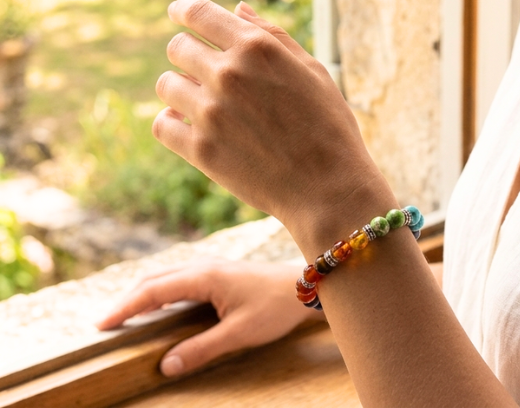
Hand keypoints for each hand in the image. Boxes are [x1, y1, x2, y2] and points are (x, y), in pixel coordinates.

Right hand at [95, 260, 315, 376]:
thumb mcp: (238, 333)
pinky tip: (160, 306)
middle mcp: (204, 266)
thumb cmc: (274, 308)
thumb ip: (201, 349)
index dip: (126, 307)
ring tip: (125, 315)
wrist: (304, 286)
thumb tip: (165, 366)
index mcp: (204, 277)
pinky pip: (181, 278)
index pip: (154, 291)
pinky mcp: (219, 273)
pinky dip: (161, 291)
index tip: (102, 324)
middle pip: (156, 279)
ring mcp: (211, 267)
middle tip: (105, 323)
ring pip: (168, 276)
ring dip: (144, 294)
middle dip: (128, 299)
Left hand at [153, 0, 395, 247]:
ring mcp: (210, 112)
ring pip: (166, 84)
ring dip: (181, 88)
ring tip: (205, 102)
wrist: (329, 187)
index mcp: (257, 47)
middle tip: (207, 70)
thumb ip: (272, 35)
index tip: (178, 12)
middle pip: (178, 47)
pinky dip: (173, 122)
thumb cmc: (328, 125)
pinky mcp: (199, 150)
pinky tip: (193, 126)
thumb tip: (237, 9)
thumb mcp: (311, 69)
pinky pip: (163, 123)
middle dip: (189, 53)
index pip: (199, 13)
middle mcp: (229, 73)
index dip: (183, 9)